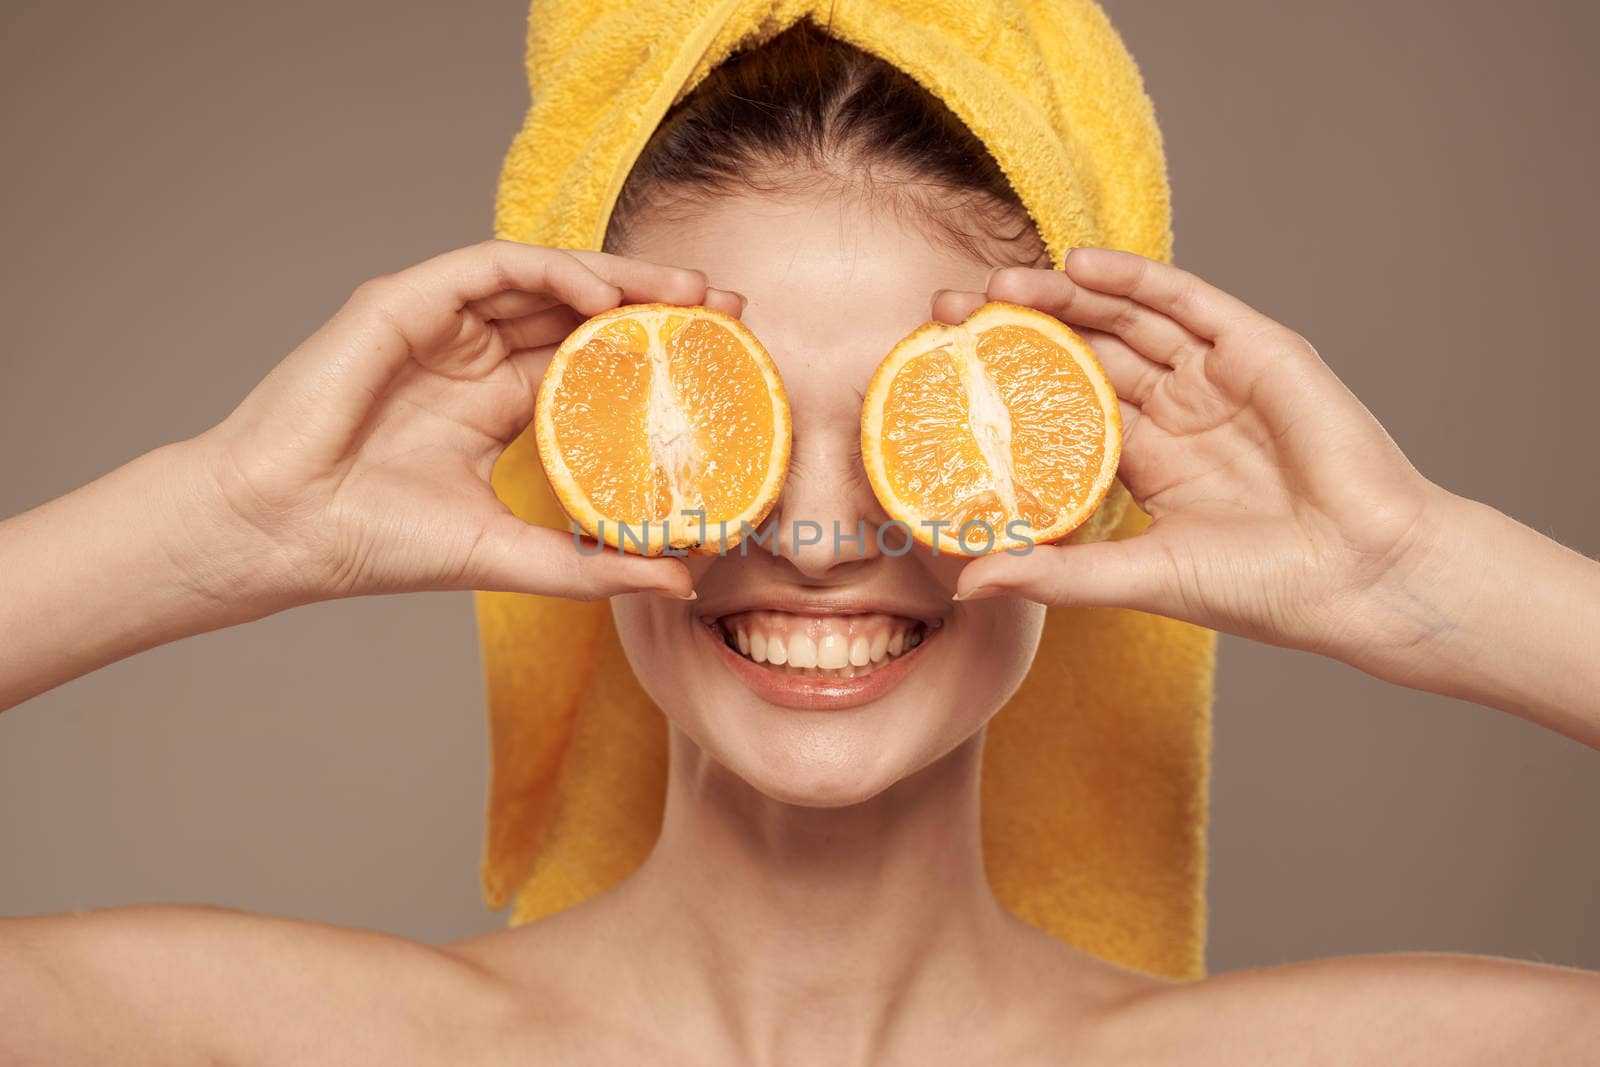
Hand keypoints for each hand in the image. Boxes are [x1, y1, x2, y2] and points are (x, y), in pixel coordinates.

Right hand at [187, 240, 739, 604]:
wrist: (285, 533)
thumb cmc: (377, 542)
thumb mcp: (508, 553)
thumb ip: (589, 563)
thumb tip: (681, 578)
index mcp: (498, 404)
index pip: (594, 364)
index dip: (657, 357)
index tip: (725, 363)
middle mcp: (475, 357)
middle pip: (582, 313)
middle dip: (658, 304)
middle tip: (730, 308)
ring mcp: (441, 325)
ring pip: (546, 280)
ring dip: (621, 278)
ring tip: (687, 293)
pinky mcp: (406, 301)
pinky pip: (492, 266)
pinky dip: (553, 272)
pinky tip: (606, 296)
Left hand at [940, 247, 1457, 669]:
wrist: (1364, 577)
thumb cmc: (1264, 588)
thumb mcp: (1140, 577)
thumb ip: (1057, 573)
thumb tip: (968, 583)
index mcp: (1148, 463)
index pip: (1060, 408)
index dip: (1004, 386)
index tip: (941, 371)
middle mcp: (1177, 412)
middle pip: (1082, 354)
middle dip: (1017, 330)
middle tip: (948, 310)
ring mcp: (1216, 378)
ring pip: (1126, 322)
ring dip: (1064, 298)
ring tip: (1000, 284)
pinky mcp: (1259, 351)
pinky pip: (1188, 303)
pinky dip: (1136, 280)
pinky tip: (1081, 266)